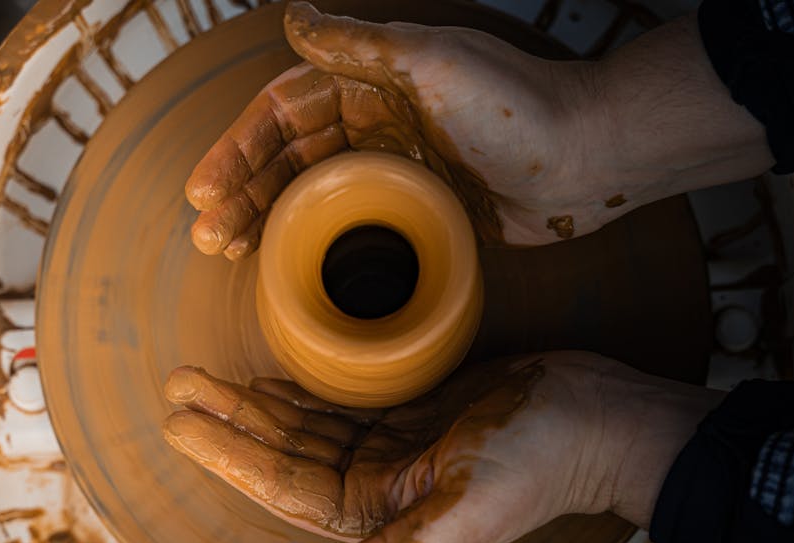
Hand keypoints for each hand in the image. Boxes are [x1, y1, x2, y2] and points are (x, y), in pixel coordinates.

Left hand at [162, 352, 723, 542]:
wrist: (598, 417)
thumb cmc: (541, 462)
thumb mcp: (468, 510)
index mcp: (383, 514)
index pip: (288, 486)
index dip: (233, 457)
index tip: (184, 423)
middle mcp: (380, 484)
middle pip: (287, 452)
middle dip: (232, 422)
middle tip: (180, 384)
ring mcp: (396, 445)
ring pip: (309, 424)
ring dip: (259, 402)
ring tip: (206, 373)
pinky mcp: (416, 408)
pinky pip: (345, 400)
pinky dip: (306, 386)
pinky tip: (272, 371)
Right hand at [185, 1, 619, 257]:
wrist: (587, 159)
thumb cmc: (517, 106)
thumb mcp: (433, 61)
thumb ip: (359, 45)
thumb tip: (293, 14)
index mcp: (374, 81)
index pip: (286, 112)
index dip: (240, 148)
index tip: (205, 190)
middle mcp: (379, 121)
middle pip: (292, 158)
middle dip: (244, 193)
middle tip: (209, 237)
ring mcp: (397, 168)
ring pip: (316, 195)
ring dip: (270, 221)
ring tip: (230, 254)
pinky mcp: (421, 208)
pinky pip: (356, 225)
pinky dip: (319, 243)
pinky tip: (290, 266)